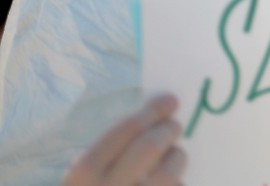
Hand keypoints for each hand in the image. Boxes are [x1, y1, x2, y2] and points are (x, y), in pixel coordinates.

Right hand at [61, 95, 184, 185]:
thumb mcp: (87, 175)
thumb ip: (110, 152)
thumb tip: (151, 119)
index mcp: (82, 174)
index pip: (124, 130)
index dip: (151, 112)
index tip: (169, 101)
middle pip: (149, 147)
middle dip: (167, 130)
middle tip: (174, 126)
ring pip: (167, 173)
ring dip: (177, 159)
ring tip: (175, 157)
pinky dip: (178, 183)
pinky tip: (172, 182)